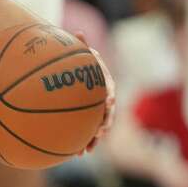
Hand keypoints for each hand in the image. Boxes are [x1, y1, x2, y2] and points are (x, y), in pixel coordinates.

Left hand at [75, 33, 115, 153]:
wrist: (78, 74)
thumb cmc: (78, 63)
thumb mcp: (80, 54)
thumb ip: (80, 47)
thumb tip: (79, 33)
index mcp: (103, 83)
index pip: (110, 88)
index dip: (110, 94)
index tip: (108, 100)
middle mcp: (103, 98)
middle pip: (107, 112)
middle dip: (105, 123)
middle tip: (101, 131)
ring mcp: (97, 110)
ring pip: (99, 126)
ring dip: (94, 138)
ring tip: (87, 149)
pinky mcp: (89, 120)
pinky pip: (89, 132)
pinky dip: (85, 142)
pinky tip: (77, 153)